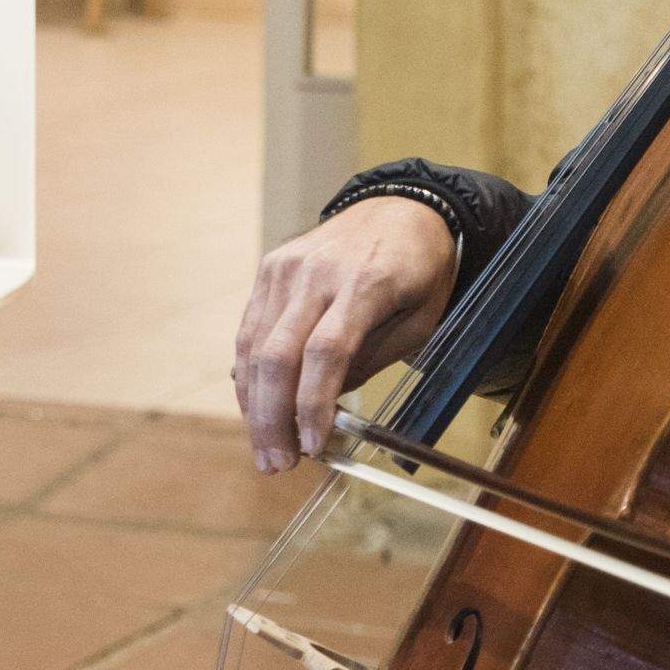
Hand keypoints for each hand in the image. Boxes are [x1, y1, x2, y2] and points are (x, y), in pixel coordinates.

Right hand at [233, 197, 457, 473]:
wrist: (402, 206)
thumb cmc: (419, 270)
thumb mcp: (421, 319)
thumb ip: (372, 359)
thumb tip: (324, 406)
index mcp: (366, 282)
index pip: (327, 352)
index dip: (313, 405)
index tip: (314, 448)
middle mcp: (318, 272)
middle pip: (279, 354)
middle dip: (273, 418)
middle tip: (278, 464)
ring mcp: (287, 267)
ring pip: (254, 345)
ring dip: (254, 405)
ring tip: (266, 449)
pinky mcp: (271, 266)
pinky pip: (250, 328)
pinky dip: (248, 374)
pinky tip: (255, 408)